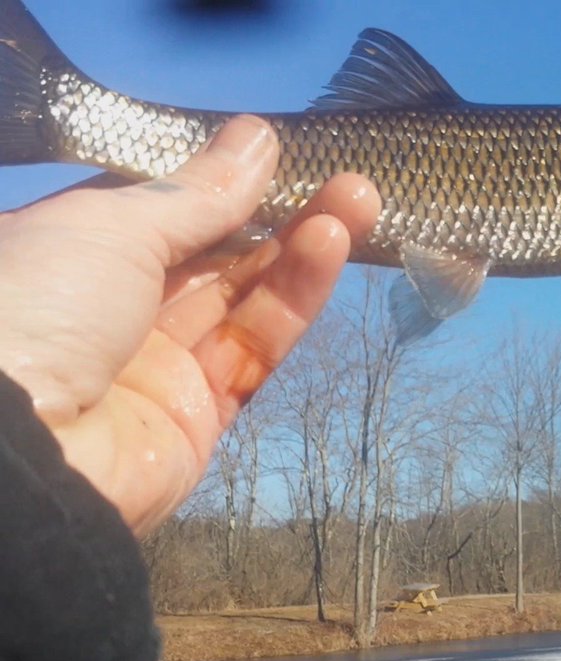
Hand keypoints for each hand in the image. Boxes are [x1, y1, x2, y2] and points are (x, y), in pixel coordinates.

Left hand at [0, 115, 381, 536]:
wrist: (20, 453)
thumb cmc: (40, 303)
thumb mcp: (115, 225)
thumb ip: (200, 192)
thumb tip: (259, 137)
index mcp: (65, 257)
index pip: (153, 212)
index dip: (214, 183)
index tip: (271, 153)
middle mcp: (107, 310)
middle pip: (209, 254)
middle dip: (276, 211)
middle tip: (344, 175)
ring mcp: (154, 367)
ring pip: (242, 299)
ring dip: (300, 248)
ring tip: (358, 198)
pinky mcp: (199, 417)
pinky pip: (254, 348)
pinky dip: (294, 298)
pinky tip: (329, 244)